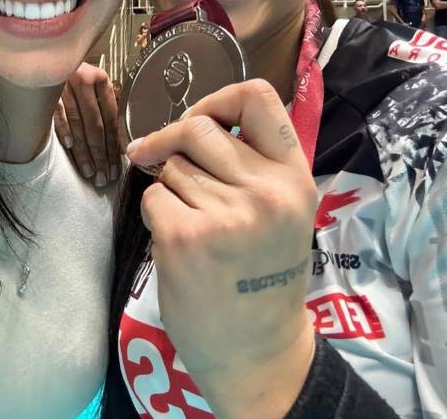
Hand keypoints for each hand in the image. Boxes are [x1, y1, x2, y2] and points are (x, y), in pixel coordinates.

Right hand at [54, 62, 122, 185]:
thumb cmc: (70, 75)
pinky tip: (70, 147)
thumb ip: (101, 106)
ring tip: (90, 172)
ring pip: (78, 124)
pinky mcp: (46, 91)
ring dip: (84, 151)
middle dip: (101, 154)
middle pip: (96, 125)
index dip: (113, 145)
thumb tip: (116, 143)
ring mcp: (64, 86)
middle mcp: (84, 81)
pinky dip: (65, 130)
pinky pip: (58, 113)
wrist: (41, 52)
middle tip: (104, 177)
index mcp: (100, 79)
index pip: (110, 118)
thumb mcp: (90, 84)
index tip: (115, 167)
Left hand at [127, 80, 316, 415]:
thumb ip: (252, 162)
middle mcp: (266, 192)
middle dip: (173, 143)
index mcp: (294, 178)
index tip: (201, 121)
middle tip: (163, 162)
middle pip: (198, 128)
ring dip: (169, 186)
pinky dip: (154, 213)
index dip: (218, 99)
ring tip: (192, 221)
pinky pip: (152, 196)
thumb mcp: (281, 211)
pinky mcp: (186, 237)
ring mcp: (226, 215)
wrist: (256, 351)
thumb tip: (192, 121)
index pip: (258, 95)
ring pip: (171, 164)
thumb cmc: (263, 273)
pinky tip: (176, 241)